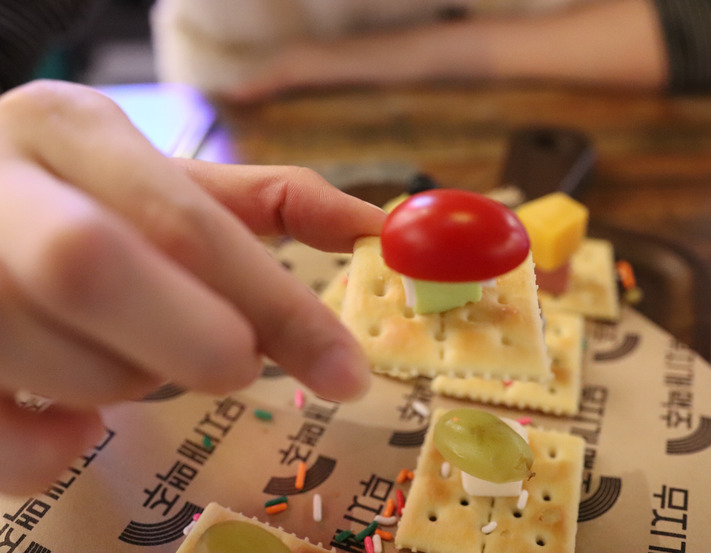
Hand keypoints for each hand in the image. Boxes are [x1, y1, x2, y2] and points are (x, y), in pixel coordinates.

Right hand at [0, 80, 385, 493]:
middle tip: (233, 363)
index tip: (346, 371)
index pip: (187, 223)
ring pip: (63, 363)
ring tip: (130, 351)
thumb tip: (380, 230)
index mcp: (73, 131)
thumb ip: (274, 201)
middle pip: (95, 269)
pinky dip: (56, 446)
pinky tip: (71, 414)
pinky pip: (3, 440)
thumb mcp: (167, 178)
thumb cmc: (82, 197)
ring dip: (130, 381)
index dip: (278, 306)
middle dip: (191, 338)